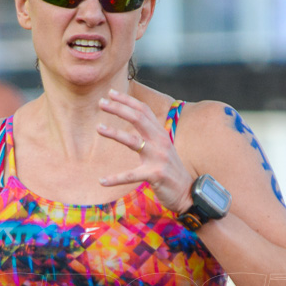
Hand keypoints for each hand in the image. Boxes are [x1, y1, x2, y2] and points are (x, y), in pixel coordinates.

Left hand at [97, 89, 194, 213]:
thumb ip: (151, 134)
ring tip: (98, 128)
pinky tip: (102, 181)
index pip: (143, 110)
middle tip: (101, 103)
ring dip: (114, 133)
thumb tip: (135, 120)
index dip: (127, 100)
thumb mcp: (163, 148)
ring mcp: (158, 158)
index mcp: (161, 134)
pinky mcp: (155, 175)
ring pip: (133, 141)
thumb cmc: (170, 170)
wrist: (187, 192)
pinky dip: (115, 179)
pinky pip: (131, 176)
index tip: (110, 93)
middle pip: (138, 118)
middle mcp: (161, 142)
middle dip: (119, 108)